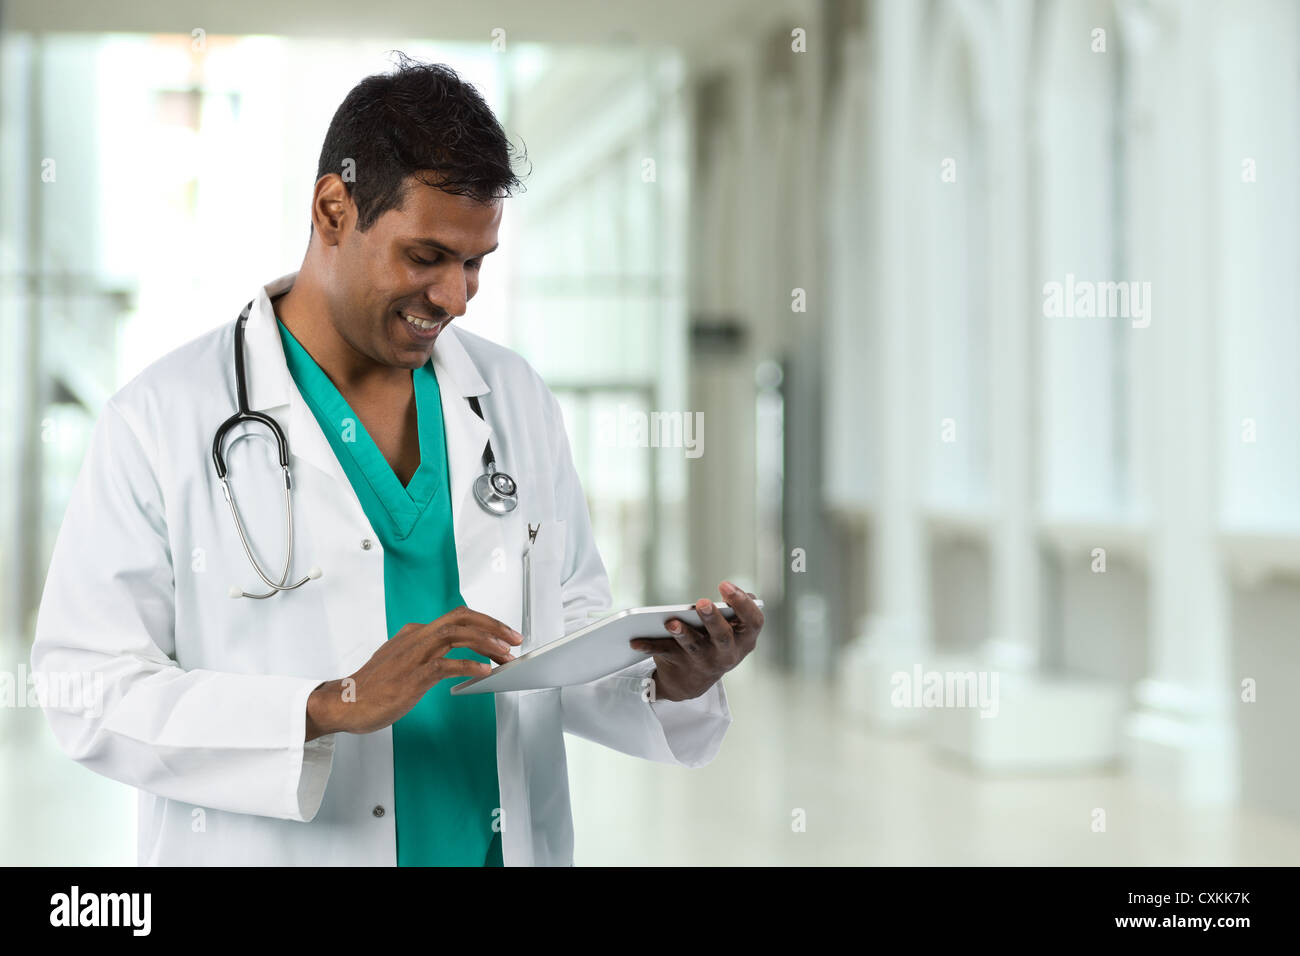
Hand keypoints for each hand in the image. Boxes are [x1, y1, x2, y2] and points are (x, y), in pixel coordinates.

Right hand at [306, 607, 522, 739]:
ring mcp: (415, 655)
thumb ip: (421, 653)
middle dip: (493, 625)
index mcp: (414, 633)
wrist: (344, 703)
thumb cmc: (370, 688)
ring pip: (458, 635)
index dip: (484, 622)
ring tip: (506, 654)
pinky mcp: (413, 676)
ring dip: (487, 642)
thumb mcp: (399, 661)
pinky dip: (470, 666)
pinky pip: (447, 665)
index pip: (457, 617)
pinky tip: (485, 672)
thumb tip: (446, 655)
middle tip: (514, 638)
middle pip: (462, 619)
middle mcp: (416, 637)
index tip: (503, 634)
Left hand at [628, 581, 762, 701]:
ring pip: (694, 647)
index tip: (725, 586)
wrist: (693, 682)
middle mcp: (727, 653)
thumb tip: (729, 592)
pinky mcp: (681, 667)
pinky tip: (635, 641)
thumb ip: (734, 609)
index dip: (743, 603)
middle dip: (712, 619)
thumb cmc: (715, 642)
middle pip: (722, 636)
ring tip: (671, 622)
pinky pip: (664, 654)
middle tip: (701, 602)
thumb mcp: (732, 629)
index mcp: (745, 639)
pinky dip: (649, 646)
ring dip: (683, 634)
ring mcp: (704, 662)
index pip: (753, 621)